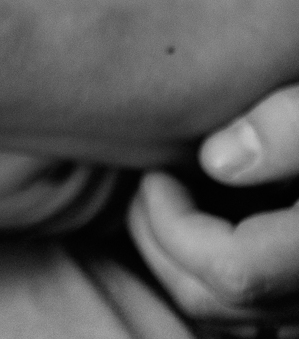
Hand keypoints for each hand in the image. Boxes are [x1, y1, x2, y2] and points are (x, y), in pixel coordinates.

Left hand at [130, 85, 298, 327]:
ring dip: (183, 258)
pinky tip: (217, 211)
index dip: (174, 225)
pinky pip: (256, 309)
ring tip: (178, 192)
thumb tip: (216, 161)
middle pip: (216, 301)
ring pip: (229, 314)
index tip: (158, 170)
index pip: (232, 270)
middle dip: (163, 242)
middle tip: (154, 181)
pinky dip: (218, 269)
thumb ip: (293, 125)